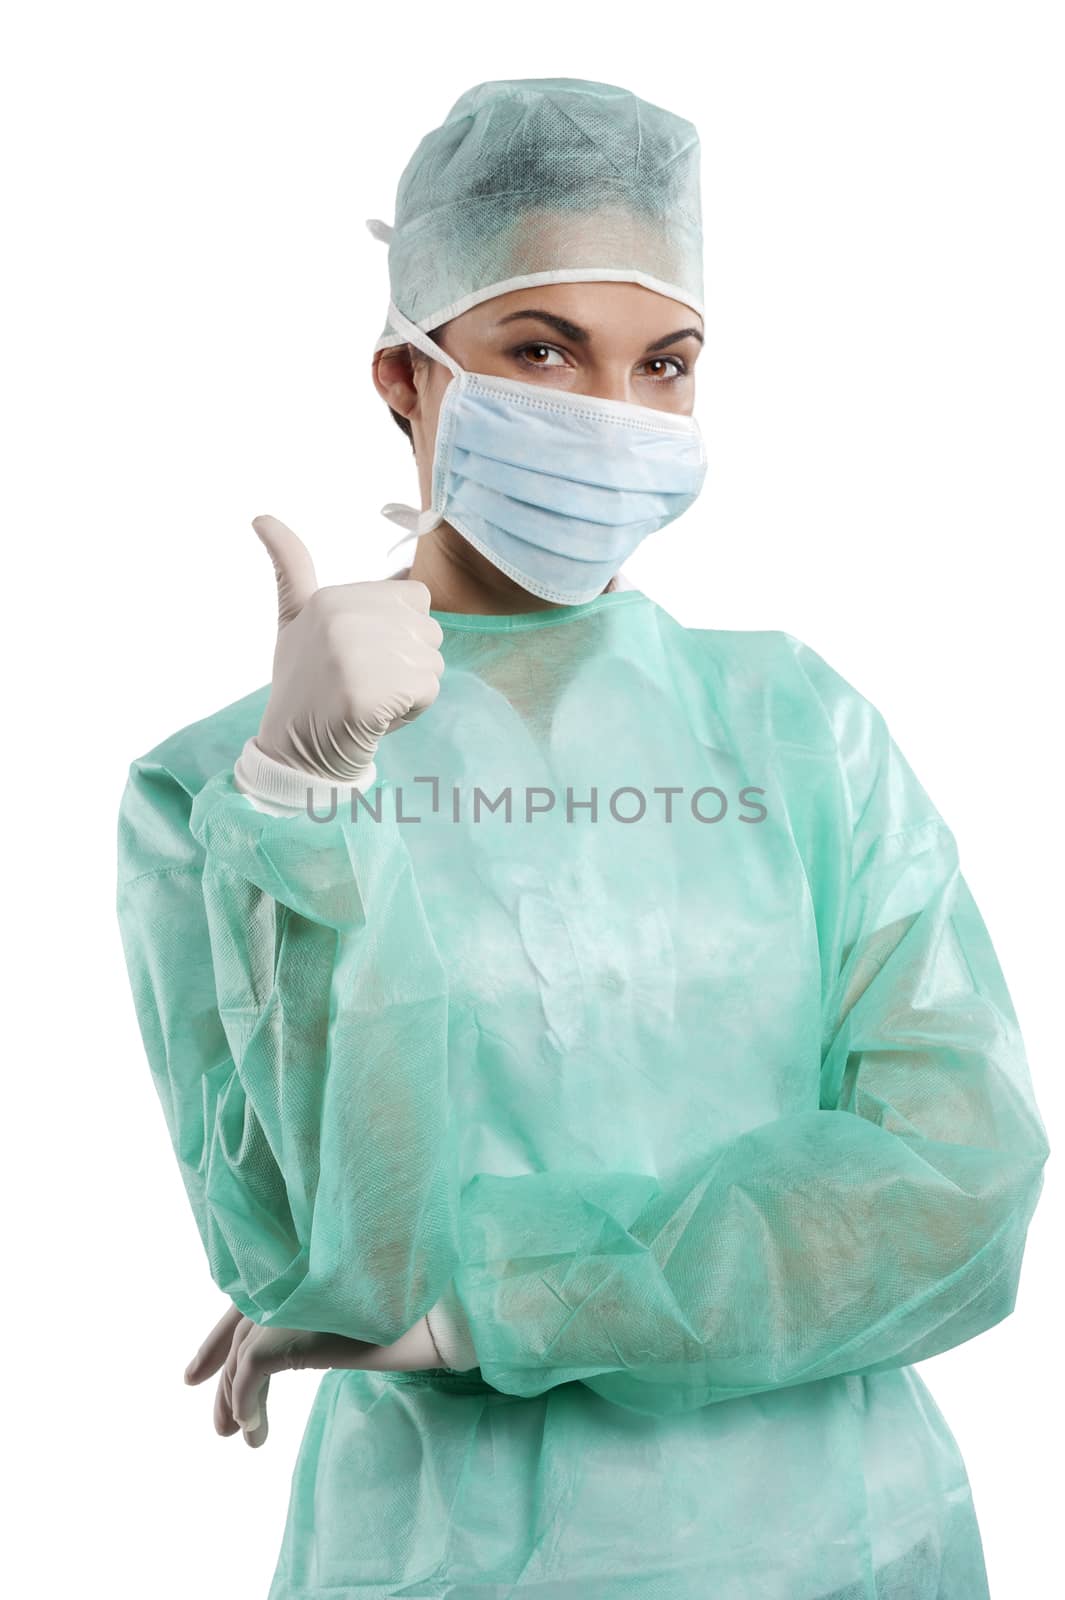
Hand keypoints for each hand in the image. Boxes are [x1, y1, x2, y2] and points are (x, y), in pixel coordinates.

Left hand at [183, 1302, 443, 1448]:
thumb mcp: (352, 1314)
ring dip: (235, 1400)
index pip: (246, 1300)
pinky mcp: (288, 1331)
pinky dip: (246, 1402)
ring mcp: (287, 1300)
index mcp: (304, 1266)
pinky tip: (255, 1432)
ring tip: (240, 1438)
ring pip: (243, 1354)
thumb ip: (316, 1320)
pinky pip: (251, 1373)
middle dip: (219, 1372)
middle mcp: (290, 1277)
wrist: (436, 1318)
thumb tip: (292, 1348)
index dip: (219, 1336)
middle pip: (239, 1327)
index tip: (199, 1373)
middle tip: (217, 1423)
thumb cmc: (413, 1312)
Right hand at [252, 514, 444, 782]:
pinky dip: (411, 712)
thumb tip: (261, 515)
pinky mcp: (369, 694)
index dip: (400, 633)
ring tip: (368, 700)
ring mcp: (355, 657)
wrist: (294, 751)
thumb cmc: (304, 684)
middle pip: (429, 632)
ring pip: (433, 663)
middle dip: (408, 663)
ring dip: (410, 689)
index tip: (360, 655)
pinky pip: (428, 691)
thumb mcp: (293, 619)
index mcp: (332, 597)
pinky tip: (376, 719)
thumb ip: (290, 568)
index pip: (417, 600)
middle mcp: (343, 619)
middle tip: (363, 683)